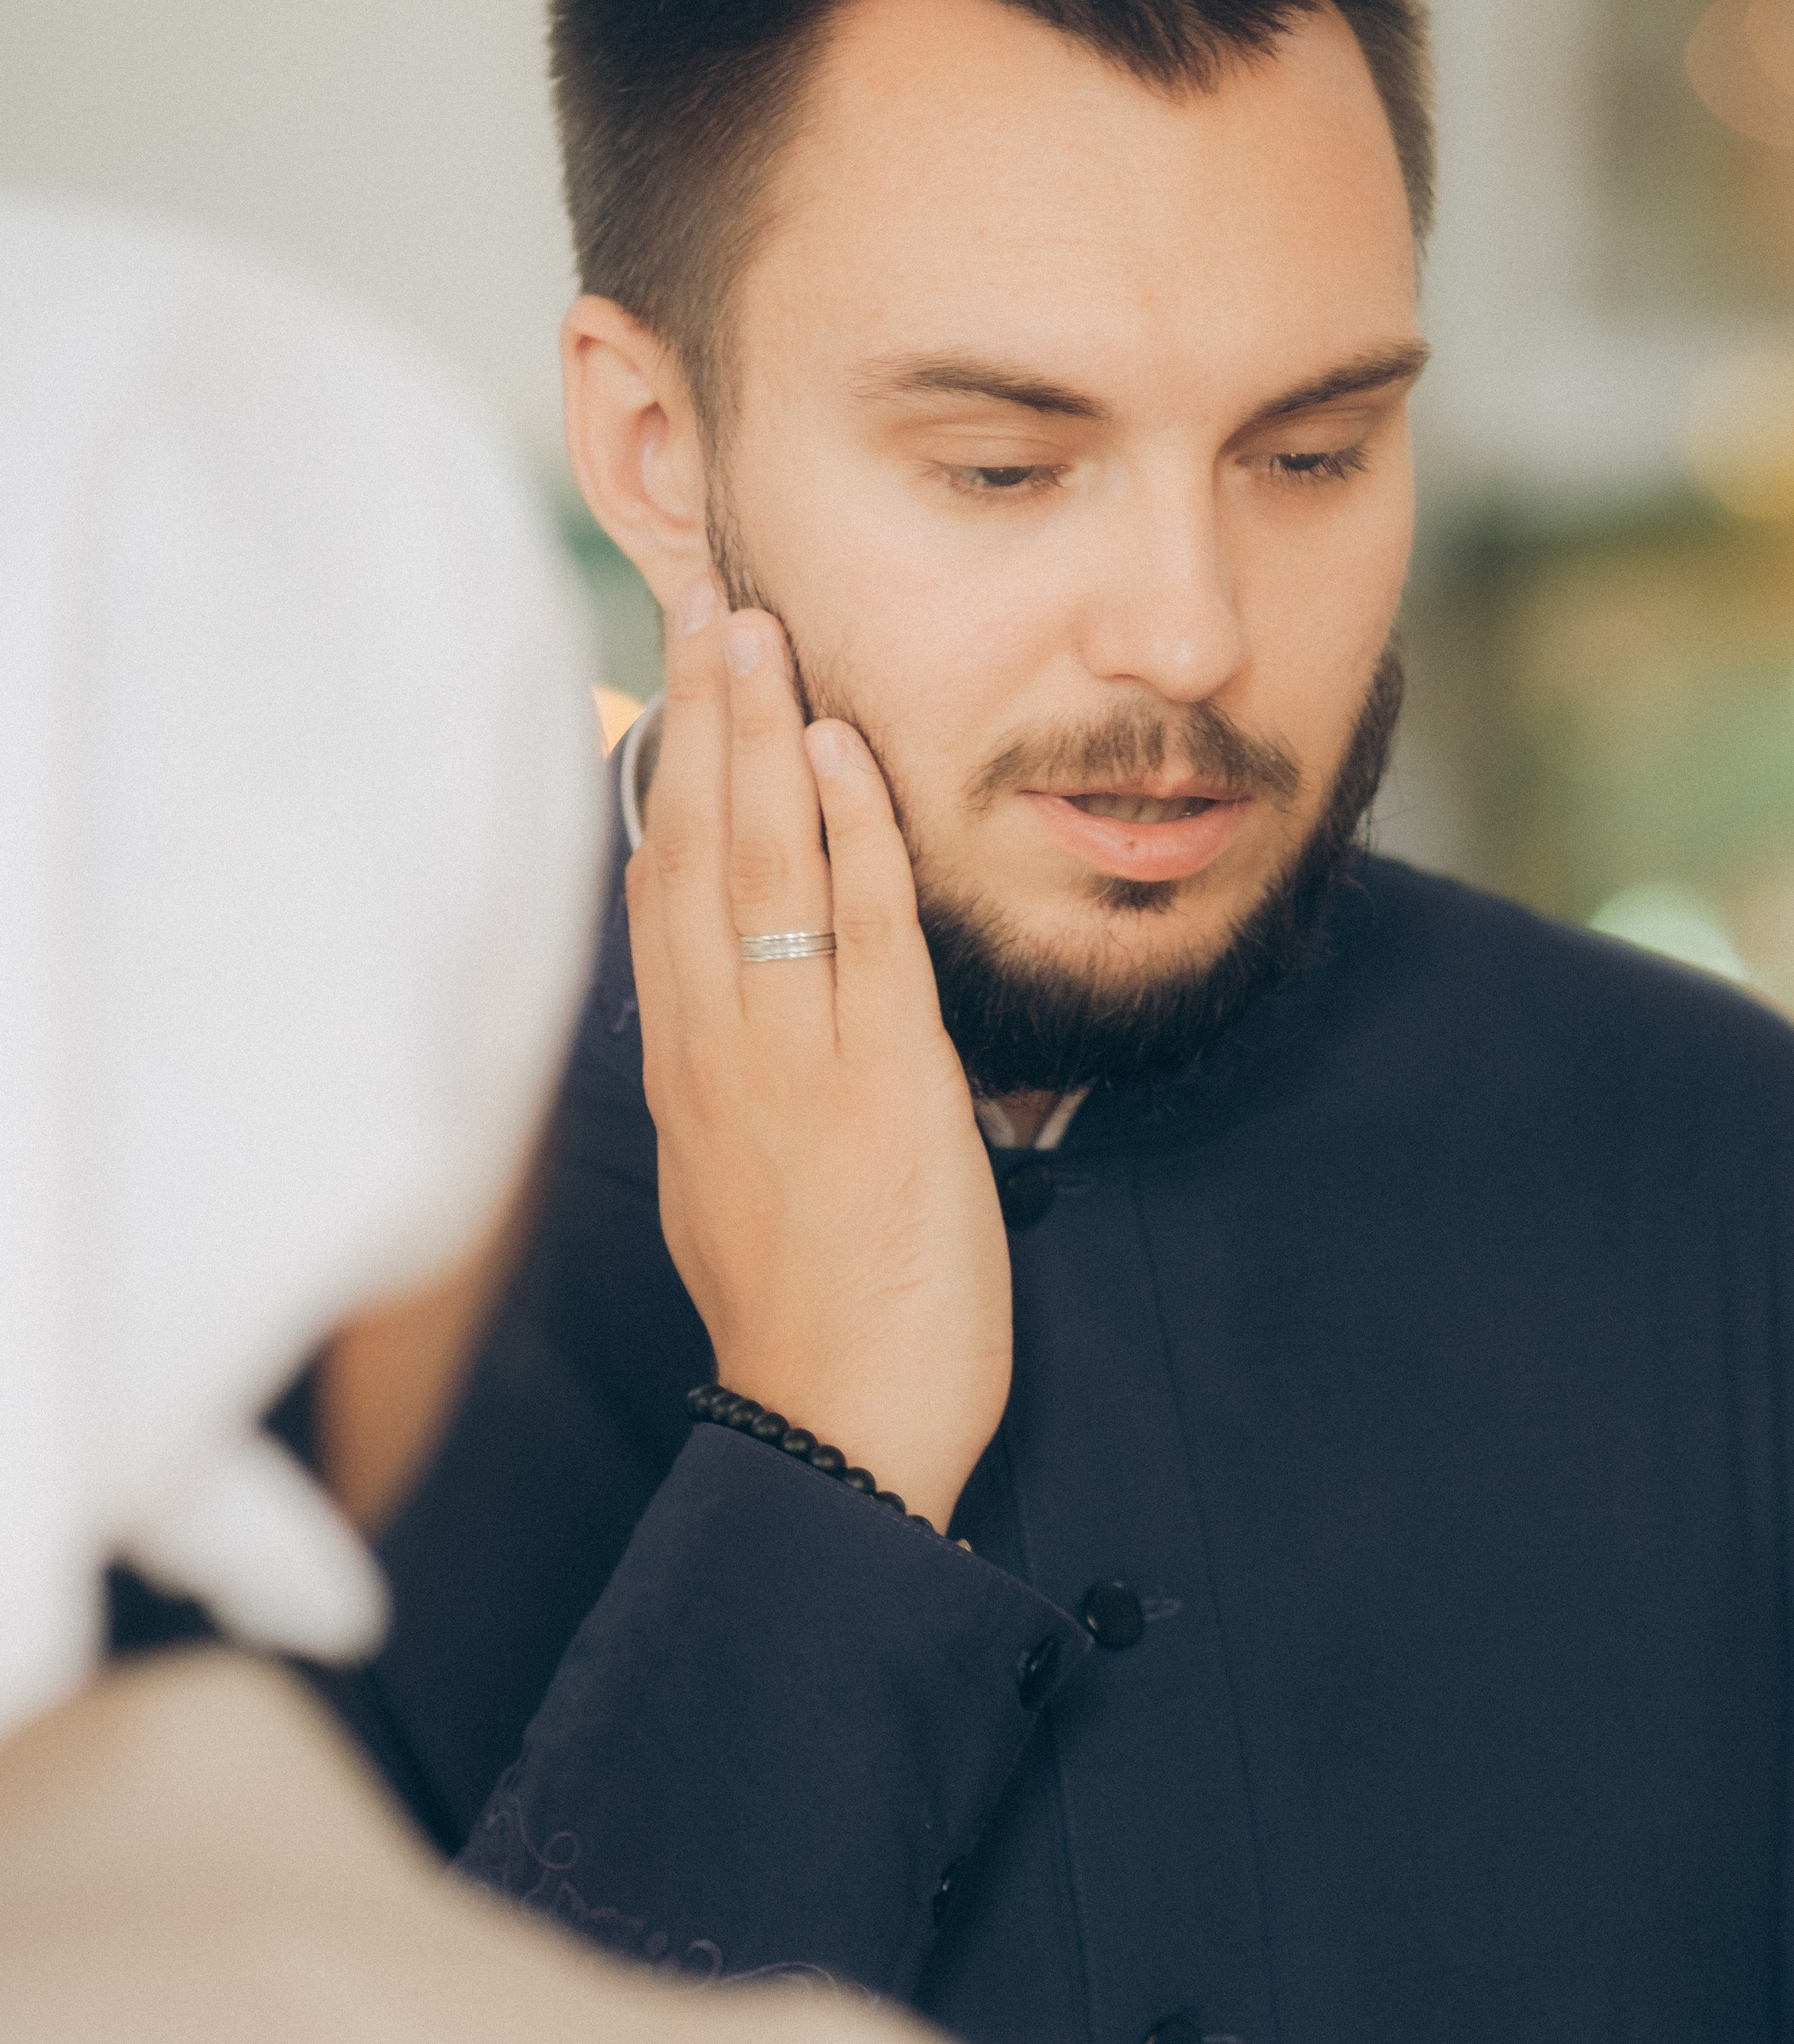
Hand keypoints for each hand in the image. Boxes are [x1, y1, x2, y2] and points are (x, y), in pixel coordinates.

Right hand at [626, 583, 1011, 1531]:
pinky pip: (863, 932)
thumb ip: (738, 1090)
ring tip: (757, 630)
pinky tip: (842, 750)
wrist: (838, 1438)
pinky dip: (851, 833)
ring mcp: (794, 1065)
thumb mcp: (737, 1191)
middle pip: (693, 856)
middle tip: (710, 605)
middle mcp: (720, 1054)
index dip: (664, 780)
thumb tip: (740, 1020)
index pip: (660, 897)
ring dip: (761, 741)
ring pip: (759, 871)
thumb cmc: (809, 1331)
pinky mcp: (883, 1089)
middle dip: (701, 722)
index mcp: (688, 1076)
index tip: (671, 685)